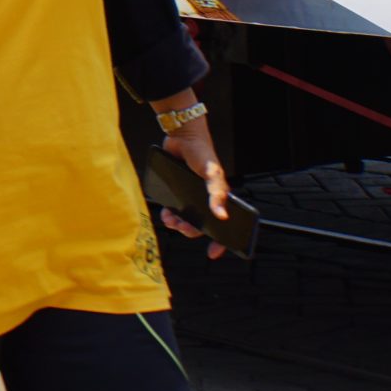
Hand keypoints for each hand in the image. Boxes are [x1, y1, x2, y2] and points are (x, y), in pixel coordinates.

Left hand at [160, 118, 232, 260]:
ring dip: (178, 223)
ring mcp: (191, 197)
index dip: (221, 242)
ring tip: (170, 219)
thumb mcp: (212, 174)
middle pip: (201, 226)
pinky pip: (174, 209)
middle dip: (191, 230)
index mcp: (220, 199)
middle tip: (182, 227)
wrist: (181, 137)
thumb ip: (217, 194)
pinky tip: (166, 212)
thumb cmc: (203, 154)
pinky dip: (170, 213)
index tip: (212, 254)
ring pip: (186, 219)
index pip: (225, 226)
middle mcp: (207, 200)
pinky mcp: (177, 191)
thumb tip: (222, 216)